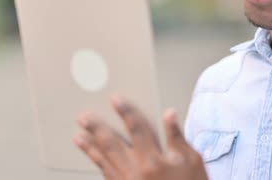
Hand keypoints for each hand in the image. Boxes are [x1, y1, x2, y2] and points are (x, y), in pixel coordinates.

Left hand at [74, 97, 207, 179]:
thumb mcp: (192, 160)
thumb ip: (177, 137)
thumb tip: (169, 114)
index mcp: (154, 161)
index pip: (137, 129)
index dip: (126, 112)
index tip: (116, 100)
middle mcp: (137, 172)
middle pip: (113, 145)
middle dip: (97, 129)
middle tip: (84, 117)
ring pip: (105, 162)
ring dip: (91, 147)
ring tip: (78, 136)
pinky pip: (107, 176)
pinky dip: (98, 166)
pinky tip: (93, 158)